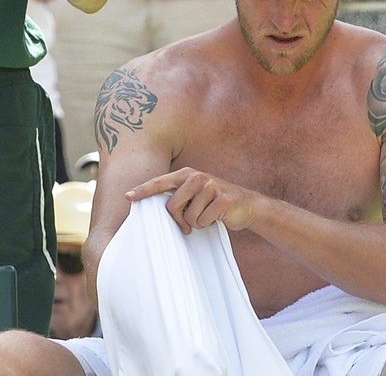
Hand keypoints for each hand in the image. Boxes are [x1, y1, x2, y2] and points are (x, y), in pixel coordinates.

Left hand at [126, 167, 258, 233]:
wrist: (245, 204)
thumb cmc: (213, 202)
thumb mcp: (194, 195)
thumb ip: (177, 197)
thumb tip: (152, 211)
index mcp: (187, 174)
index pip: (160, 182)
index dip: (143, 190)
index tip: (127, 197)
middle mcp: (197, 176)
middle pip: (172, 207)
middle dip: (180, 220)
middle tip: (191, 221)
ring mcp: (211, 186)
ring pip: (189, 217)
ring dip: (197, 223)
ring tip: (207, 215)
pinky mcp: (222, 199)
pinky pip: (204, 221)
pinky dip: (208, 224)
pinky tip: (217, 217)